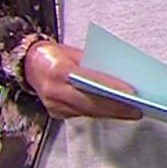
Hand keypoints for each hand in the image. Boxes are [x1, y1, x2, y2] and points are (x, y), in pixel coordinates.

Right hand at [24, 41, 142, 120]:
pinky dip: (100, 112)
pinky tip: (116, 112)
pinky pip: (82, 114)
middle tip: (138, 109)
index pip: (89, 81)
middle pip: (90, 102)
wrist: (28, 64)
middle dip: (116, 107)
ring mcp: (54, 104)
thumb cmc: (54, 55)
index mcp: (58, 71)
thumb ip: (93, 65)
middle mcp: (54, 90)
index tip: (131, 92)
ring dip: (111, 113)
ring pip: (88, 111)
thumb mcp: (74, 53)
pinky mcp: (56, 113)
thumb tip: (120, 75)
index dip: (111, 87)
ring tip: (133, 112)